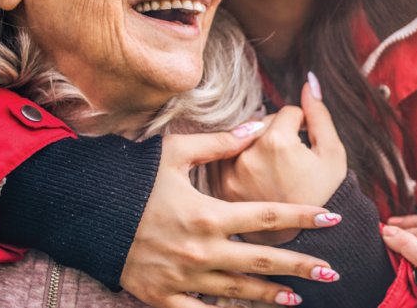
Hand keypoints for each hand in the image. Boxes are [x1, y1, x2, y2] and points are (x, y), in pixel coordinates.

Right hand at [121, 126, 342, 307]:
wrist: (84, 213)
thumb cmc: (131, 179)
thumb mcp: (174, 153)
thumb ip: (219, 143)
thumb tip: (257, 126)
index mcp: (208, 213)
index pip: (268, 215)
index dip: (303, 217)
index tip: (332, 218)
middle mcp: (202, 250)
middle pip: (263, 260)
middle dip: (301, 266)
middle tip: (332, 272)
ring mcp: (184, 278)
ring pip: (238, 290)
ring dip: (270, 295)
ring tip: (297, 297)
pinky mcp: (163, 296)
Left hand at [207, 72, 346, 244]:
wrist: (305, 242)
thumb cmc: (325, 195)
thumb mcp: (332, 153)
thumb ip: (319, 114)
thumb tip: (309, 81)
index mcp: (275, 142)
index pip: (287, 112)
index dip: (302, 125)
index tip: (306, 145)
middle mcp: (247, 155)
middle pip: (261, 123)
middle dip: (278, 134)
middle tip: (291, 160)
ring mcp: (230, 172)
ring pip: (242, 139)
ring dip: (256, 144)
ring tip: (274, 168)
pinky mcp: (221, 187)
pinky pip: (228, 158)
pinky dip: (239, 160)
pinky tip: (257, 175)